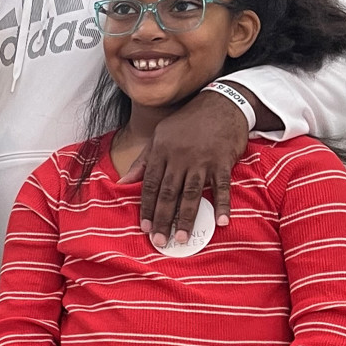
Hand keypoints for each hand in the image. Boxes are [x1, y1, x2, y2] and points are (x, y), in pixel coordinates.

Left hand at [119, 89, 248, 245]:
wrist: (220, 104)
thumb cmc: (186, 122)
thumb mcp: (159, 136)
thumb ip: (142, 162)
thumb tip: (123, 182)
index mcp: (161, 151)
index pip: (151, 185)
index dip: (147, 207)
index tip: (145, 227)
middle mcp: (179, 157)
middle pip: (169, 193)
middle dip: (163, 219)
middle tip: (160, 240)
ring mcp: (202, 160)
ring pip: (191, 193)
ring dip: (186, 217)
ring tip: (181, 237)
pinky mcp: (223, 161)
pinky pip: (222, 187)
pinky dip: (222, 204)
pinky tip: (221, 221)